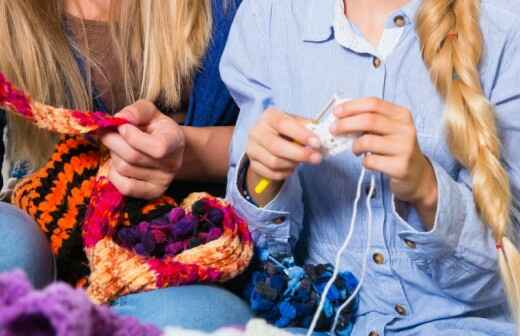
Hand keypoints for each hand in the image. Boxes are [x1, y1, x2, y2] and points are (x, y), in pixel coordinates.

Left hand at [100, 100, 184, 199]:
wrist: (166, 149)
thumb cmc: (155, 128)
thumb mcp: (150, 113)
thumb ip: (137, 111)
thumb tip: (120, 118)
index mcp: (175, 140)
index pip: (158, 148)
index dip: (133, 136)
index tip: (123, 126)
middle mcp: (172, 164)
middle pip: (133, 157)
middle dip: (112, 141)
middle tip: (108, 133)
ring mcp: (163, 181)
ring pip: (124, 169)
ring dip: (113, 155)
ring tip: (118, 148)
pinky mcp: (151, 193)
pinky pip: (124, 187)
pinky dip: (113, 174)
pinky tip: (118, 164)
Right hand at [246, 108, 321, 204]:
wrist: (266, 143)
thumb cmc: (285, 131)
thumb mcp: (295, 123)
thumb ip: (308, 128)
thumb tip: (323, 135)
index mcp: (269, 116)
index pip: (283, 124)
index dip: (301, 134)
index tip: (317, 143)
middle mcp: (256, 131)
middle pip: (276, 146)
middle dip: (299, 154)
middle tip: (317, 158)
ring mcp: (252, 148)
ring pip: (274, 162)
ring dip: (292, 164)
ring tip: (302, 162)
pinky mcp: (252, 163)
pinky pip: (271, 173)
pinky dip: (285, 173)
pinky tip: (291, 168)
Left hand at [331, 98, 437, 225]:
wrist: (417, 175)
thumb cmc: (396, 149)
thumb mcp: (388, 129)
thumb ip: (370, 120)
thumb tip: (341, 115)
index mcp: (402, 115)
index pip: (373, 104)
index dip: (351, 106)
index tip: (336, 112)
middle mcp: (406, 129)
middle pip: (368, 120)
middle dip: (345, 124)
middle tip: (333, 130)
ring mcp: (405, 148)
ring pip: (367, 141)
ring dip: (354, 146)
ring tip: (354, 150)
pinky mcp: (400, 167)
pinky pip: (371, 161)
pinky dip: (364, 161)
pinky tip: (367, 162)